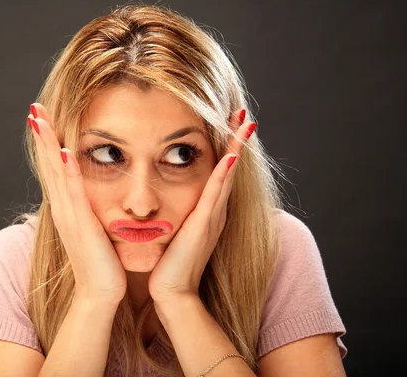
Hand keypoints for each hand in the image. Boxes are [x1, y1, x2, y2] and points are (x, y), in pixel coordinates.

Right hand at [28, 103, 127, 305]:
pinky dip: (67, 172)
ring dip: (47, 145)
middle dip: (41, 136)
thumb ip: (91, 208)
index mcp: (67, 207)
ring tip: (39, 119)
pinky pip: (73, 193)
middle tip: (34, 108)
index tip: (43, 118)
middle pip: (48, 165)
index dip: (47, 143)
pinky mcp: (81, 225)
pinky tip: (64, 151)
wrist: (101, 293)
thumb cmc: (103, 262)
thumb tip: (96, 192)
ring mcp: (69, 216)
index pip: (54, 168)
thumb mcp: (95, 228)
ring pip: (56, 173)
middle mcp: (63, 208)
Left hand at [148, 109, 256, 304]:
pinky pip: (214, 195)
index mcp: (207, 211)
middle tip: (244, 114)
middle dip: (236, 140)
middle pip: (228, 168)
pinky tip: (229, 156)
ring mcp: (212, 218)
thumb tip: (161, 197)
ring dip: (235, 148)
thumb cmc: (169, 263)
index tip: (228, 122)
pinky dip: (222, 175)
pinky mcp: (203, 226)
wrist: (172, 292)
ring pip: (226, 175)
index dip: (226, 147)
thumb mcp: (174, 231)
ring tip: (244, 123)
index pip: (219, 172)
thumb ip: (176, 214)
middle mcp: (214, 211)